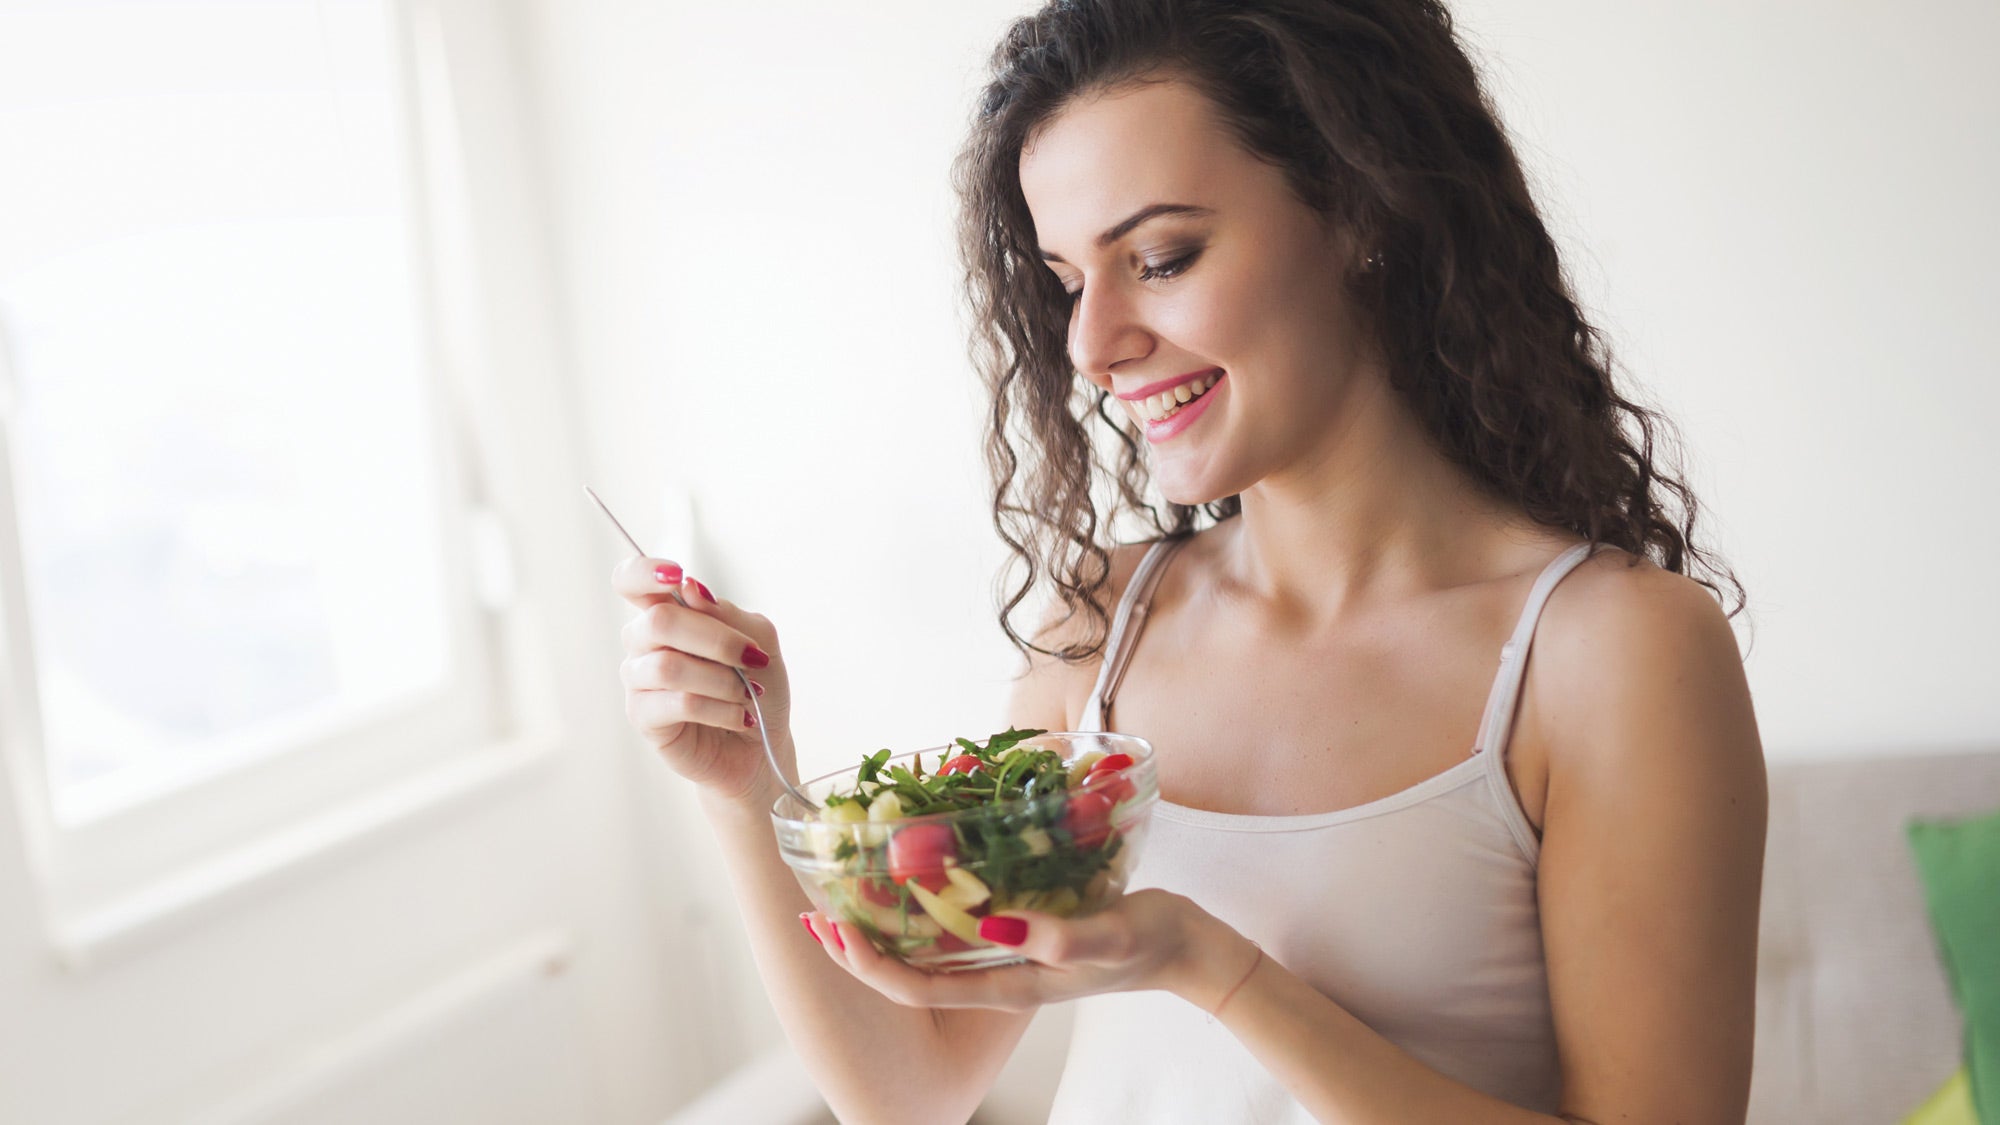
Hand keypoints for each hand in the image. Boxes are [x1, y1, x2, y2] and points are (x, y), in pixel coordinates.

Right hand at [612, 556, 795, 807]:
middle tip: (754, 660)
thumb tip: (690, 589)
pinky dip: (720, 708)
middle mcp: (644, 643)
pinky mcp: (644, 717)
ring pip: (669, 667)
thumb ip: (726, 613)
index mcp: (666, 613)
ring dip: (722, 680)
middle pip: (659, 621)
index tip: (676, 575)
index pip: (631, 581)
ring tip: (747, 694)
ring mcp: (638, 680)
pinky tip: (739, 717)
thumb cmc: (756, 687)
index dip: (644, 571)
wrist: (761, 745)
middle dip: (717, 640)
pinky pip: (679, 703)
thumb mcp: (758, 639)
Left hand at [802, 889, 1256, 1013]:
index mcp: (1009, 984)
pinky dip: (927, 906)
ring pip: (930, 949)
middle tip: (817, 906)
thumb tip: (999, 929)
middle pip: (909, 970)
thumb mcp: (1112, 934)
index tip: (832, 928)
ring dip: (886, 924)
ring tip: (846, 890)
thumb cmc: (1153, 940)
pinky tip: (919, 875)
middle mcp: (999, 973)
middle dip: (860, 943)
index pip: (916, 985)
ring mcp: (1010, 957)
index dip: (867, 962)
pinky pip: (960, 929)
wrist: (1190, 949)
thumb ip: (1061, 937)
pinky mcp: (1023, 935)